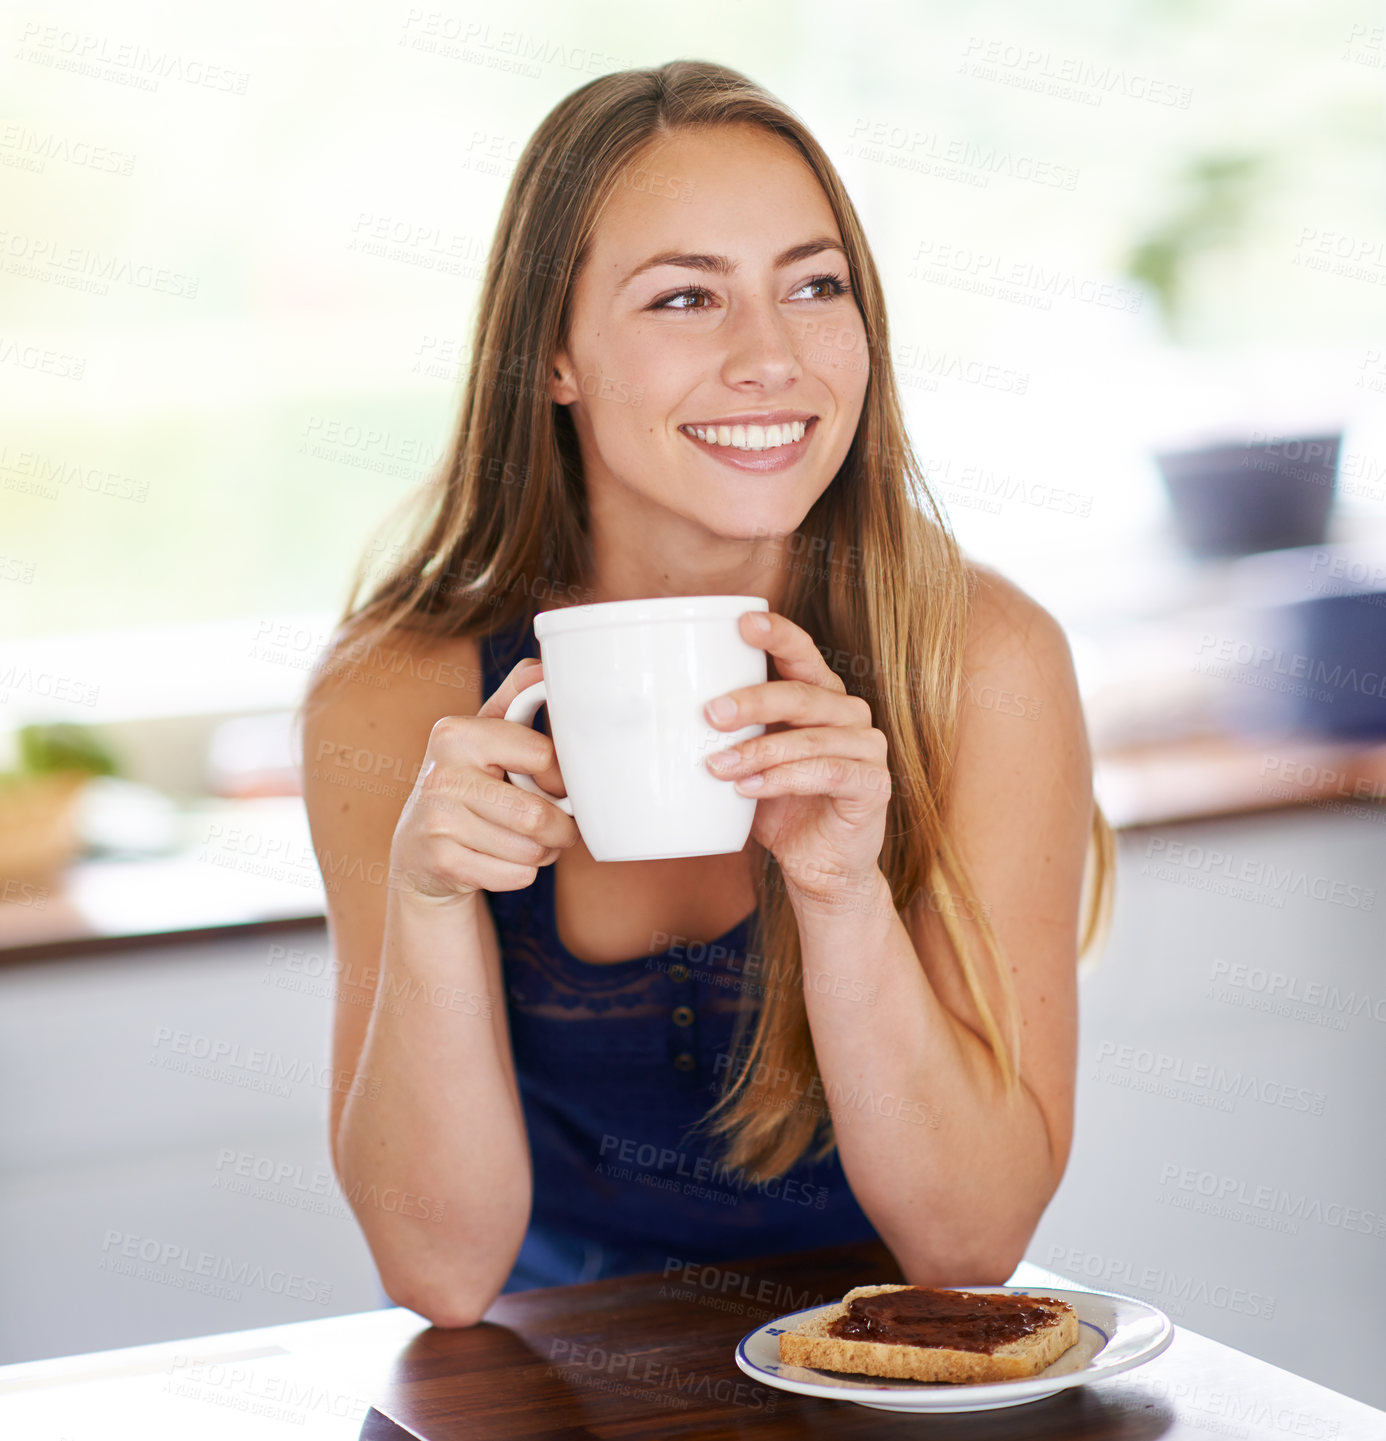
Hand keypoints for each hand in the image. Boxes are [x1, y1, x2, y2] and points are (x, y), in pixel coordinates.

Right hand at [390, 658, 578, 902]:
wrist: (420, 851)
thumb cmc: (468, 784)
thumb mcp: (486, 735)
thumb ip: (517, 697)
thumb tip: (546, 667)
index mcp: (456, 733)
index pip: (543, 757)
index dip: (562, 779)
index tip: (556, 785)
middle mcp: (440, 774)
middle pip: (538, 814)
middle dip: (561, 829)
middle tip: (555, 826)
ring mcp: (436, 821)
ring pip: (530, 849)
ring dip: (542, 853)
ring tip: (526, 841)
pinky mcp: (440, 862)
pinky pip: (515, 875)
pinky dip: (522, 873)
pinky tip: (501, 859)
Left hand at [702, 611, 890, 909]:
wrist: (821, 868)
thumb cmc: (781, 807)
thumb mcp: (749, 763)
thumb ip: (729, 735)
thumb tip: (663, 715)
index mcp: (820, 696)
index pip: (802, 654)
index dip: (777, 634)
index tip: (743, 623)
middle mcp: (849, 713)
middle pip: (801, 694)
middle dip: (752, 700)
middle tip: (711, 714)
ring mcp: (867, 747)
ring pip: (810, 738)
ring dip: (758, 751)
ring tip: (718, 767)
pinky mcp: (873, 784)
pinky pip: (828, 773)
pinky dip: (784, 780)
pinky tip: (749, 790)